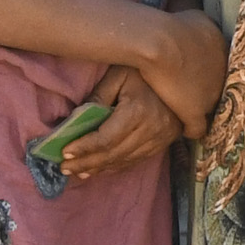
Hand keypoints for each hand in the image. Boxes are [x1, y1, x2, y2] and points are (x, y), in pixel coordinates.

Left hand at [50, 66, 179, 185]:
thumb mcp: (117, 76)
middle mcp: (151, 129)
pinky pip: (136, 160)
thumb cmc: (144, 72)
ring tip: (77, 172)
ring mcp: (159, 139)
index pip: (105, 138)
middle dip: (86, 163)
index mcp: (137, 112)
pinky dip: (116, 166)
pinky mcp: (163, 143)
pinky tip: (100, 168)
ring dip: (99, 168)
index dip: (83, 148)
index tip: (64, 153)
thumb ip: (97, 97)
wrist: (180, 75)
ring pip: (124, 160)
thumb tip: (75, 120)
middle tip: (64, 168)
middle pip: (113, 154)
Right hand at [130, 8, 232, 136]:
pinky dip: (192, 129)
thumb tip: (197, 27)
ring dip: (201, 110)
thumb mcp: (196, 18)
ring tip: (188, 114)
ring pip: (211, 108)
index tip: (196, 75)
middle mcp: (224, 75)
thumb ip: (203, 26)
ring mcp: (212, 95)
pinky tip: (184, 130)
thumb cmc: (172, 26)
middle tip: (192, 95)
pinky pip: (198, 128)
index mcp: (226, 54)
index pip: (220, 67)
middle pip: (219, 87)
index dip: (207, 72)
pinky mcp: (196, 111)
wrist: (161, 43)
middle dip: (207, 91)